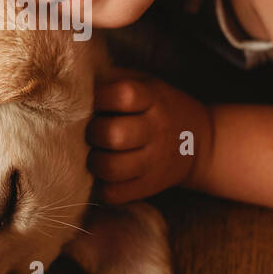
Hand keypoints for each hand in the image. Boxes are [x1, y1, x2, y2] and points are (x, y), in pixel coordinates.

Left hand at [85, 67, 212, 203]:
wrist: (200, 142)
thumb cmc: (158, 107)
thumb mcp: (145, 83)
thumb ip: (114, 79)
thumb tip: (72, 81)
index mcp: (153, 99)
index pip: (123, 95)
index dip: (99, 97)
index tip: (90, 101)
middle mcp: (156, 130)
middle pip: (114, 135)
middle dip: (92, 133)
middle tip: (89, 132)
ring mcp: (154, 161)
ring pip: (112, 168)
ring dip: (93, 162)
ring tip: (93, 155)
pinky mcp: (150, 187)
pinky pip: (116, 193)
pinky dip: (102, 186)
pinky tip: (102, 175)